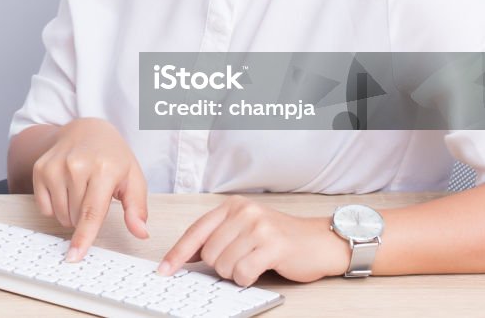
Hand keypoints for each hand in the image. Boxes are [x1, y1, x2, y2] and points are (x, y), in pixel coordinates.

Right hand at [32, 117, 148, 261]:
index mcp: (104, 168)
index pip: (92, 212)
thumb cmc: (112, 156)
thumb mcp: (133, 178)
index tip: (75, 255)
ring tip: (81, 192)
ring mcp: (55, 166)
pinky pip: (44, 207)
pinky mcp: (40, 169)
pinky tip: (66, 189)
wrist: (86, 130)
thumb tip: (141, 232)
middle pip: (76, 217)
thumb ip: (137, 208)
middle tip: (94, 196)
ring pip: (60, 215)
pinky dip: (56, 207)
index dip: (84, 237)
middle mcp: (76, 165)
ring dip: (71, 214)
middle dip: (86, 218)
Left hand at [157, 196, 349, 285]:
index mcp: (232, 206)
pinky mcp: (273, 245)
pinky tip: (258, 270)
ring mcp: (258, 227)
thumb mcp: (245, 229)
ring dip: (235, 273)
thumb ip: (217, 237)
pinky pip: (243, 272)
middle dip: (219, 266)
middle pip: (208, 253)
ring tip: (252, 263)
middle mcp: (244, 212)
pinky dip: (246, 279)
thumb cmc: (280, 238)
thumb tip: (185, 256)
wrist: (320, 241)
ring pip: (223, 265)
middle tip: (241, 261)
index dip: (178, 253)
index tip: (164, 269)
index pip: (196, 231)